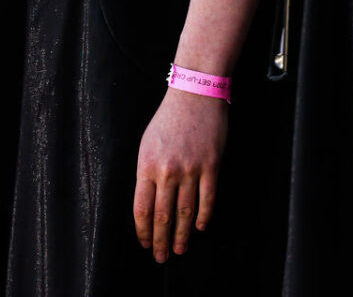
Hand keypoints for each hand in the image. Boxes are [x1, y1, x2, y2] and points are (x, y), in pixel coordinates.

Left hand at [132, 86, 227, 262]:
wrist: (194, 95)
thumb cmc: (167, 120)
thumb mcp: (147, 144)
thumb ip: (146, 173)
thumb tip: (147, 203)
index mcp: (146, 166)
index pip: (142, 208)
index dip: (143, 231)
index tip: (144, 244)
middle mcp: (167, 171)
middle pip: (163, 216)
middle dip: (160, 240)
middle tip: (161, 257)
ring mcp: (190, 170)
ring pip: (185, 212)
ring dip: (182, 235)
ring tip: (180, 249)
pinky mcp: (211, 166)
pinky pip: (207, 199)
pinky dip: (203, 216)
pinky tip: (199, 228)